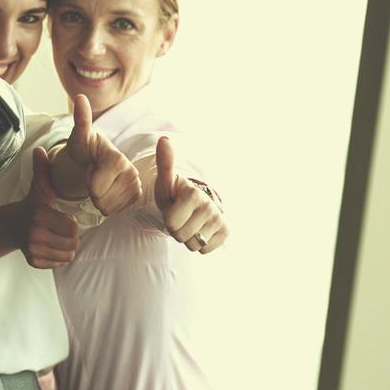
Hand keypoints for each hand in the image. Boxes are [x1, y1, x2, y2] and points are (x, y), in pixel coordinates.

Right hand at [23, 146, 79, 267]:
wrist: (13, 225)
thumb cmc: (33, 205)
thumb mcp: (39, 187)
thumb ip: (42, 169)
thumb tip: (39, 149)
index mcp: (39, 216)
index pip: (72, 227)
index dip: (70, 222)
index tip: (61, 217)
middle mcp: (34, 235)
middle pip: (72, 243)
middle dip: (71, 237)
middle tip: (59, 229)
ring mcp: (33, 250)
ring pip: (68, 254)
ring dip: (66, 247)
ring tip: (56, 237)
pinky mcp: (33, 262)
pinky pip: (60, 263)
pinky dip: (59, 257)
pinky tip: (50, 246)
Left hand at [51, 95, 141, 214]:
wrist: (94, 156)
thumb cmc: (85, 146)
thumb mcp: (79, 135)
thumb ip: (81, 119)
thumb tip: (80, 97)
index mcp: (117, 158)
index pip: (97, 187)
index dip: (88, 181)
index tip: (89, 168)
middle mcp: (131, 171)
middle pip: (103, 199)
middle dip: (92, 190)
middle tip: (93, 175)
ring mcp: (136, 183)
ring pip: (109, 207)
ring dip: (99, 198)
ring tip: (99, 181)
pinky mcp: (136, 193)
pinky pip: (117, 210)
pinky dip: (107, 204)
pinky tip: (106, 189)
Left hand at [154, 136, 227, 252]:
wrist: (194, 203)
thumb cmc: (175, 192)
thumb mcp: (165, 180)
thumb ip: (164, 163)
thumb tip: (164, 139)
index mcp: (194, 194)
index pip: (171, 223)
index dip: (167, 219)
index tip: (172, 208)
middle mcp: (210, 206)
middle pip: (180, 236)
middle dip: (176, 229)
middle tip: (180, 216)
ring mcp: (219, 220)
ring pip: (192, 244)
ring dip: (187, 237)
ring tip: (188, 222)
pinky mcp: (225, 232)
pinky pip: (205, 250)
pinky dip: (199, 244)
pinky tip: (199, 229)